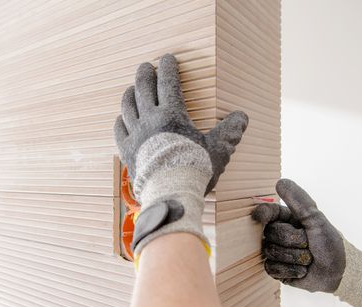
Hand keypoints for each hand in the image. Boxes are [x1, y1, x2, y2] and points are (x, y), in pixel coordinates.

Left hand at [114, 53, 247, 255]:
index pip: (168, 82)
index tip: (167, 58)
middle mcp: (150, 120)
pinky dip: (120, 119)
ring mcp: (135, 135)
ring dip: (130, 93)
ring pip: (127, 106)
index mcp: (172, 115)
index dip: (168, 67)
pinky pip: (118, 130)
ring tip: (132, 87)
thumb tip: (242, 116)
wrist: (170, 194)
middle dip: (145, 74)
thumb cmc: (196, 170)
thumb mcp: (218, 150)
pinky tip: (122, 118)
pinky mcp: (127, 151)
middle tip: (146, 66)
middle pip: (143, 88)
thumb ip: (230, 131)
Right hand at [252, 179, 344, 292]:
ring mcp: (276, 253)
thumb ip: (299, 201)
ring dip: (295, 257)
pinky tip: (302, 270)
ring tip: (308, 258)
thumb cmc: (329, 243)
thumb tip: (280, 182)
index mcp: (286, 219)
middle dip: (293, 240)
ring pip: (271, 252)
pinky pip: (272, 268)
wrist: (339, 272)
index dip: (263, 214)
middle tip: (308, 244)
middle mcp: (278, 235)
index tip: (262, 217)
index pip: (268, 212)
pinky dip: (291, 270)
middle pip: (270, 233)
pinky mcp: (276, 270)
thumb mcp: (317, 220)